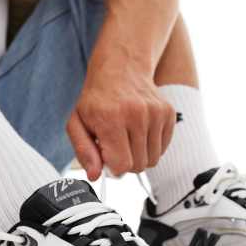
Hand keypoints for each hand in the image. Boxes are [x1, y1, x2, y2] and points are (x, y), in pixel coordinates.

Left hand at [67, 66, 175, 180]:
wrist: (121, 69)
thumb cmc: (96, 99)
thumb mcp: (77, 123)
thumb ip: (84, 151)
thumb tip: (94, 176)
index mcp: (110, 118)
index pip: (122, 165)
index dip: (113, 167)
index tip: (107, 155)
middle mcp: (136, 114)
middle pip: (139, 165)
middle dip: (126, 163)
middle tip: (117, 146)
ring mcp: (155, 113)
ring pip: (153, 159)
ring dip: (139, 155)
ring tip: (128, 139)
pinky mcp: (168, 113)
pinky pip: (163, 148)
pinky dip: (151, 146)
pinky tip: (139, 132)